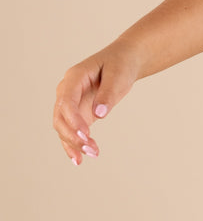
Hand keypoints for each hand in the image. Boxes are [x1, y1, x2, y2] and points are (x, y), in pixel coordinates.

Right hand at [53, 44, 140, 164]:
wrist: (124, 61)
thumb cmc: (121, 64)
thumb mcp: (119, 75)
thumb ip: (108, 93)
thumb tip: (99, 115)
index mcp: (74, 77)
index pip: (67, 101)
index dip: (73, 119)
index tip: (85, 134)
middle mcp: (67, 91)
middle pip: (60, 117)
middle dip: (72, 135)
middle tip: (90, 149)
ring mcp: (70, 103)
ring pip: (63, 127)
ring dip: (74, 143)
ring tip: (92, 154)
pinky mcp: (77, 113)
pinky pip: (70, 130)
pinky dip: (73, 145)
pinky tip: (78, 159)